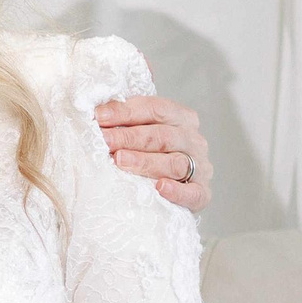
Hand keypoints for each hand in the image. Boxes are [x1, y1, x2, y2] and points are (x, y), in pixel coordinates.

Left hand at [98, 93, 211, 212]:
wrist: (158, 193)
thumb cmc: (145, 153)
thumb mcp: (137, 130)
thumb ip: (125, 115)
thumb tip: (100, 109)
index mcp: (181, 117)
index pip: (155, 109)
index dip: (126, 112)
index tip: (99, 117)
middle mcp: (193, 140)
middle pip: (162, 136)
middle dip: (130, 138)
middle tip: (105, 141)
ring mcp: (200, 167)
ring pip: (174, 163)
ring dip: (145, 162)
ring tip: (120, 161)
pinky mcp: (202, 193)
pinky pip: (193, 193)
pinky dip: (178, 191)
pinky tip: (160, 188)